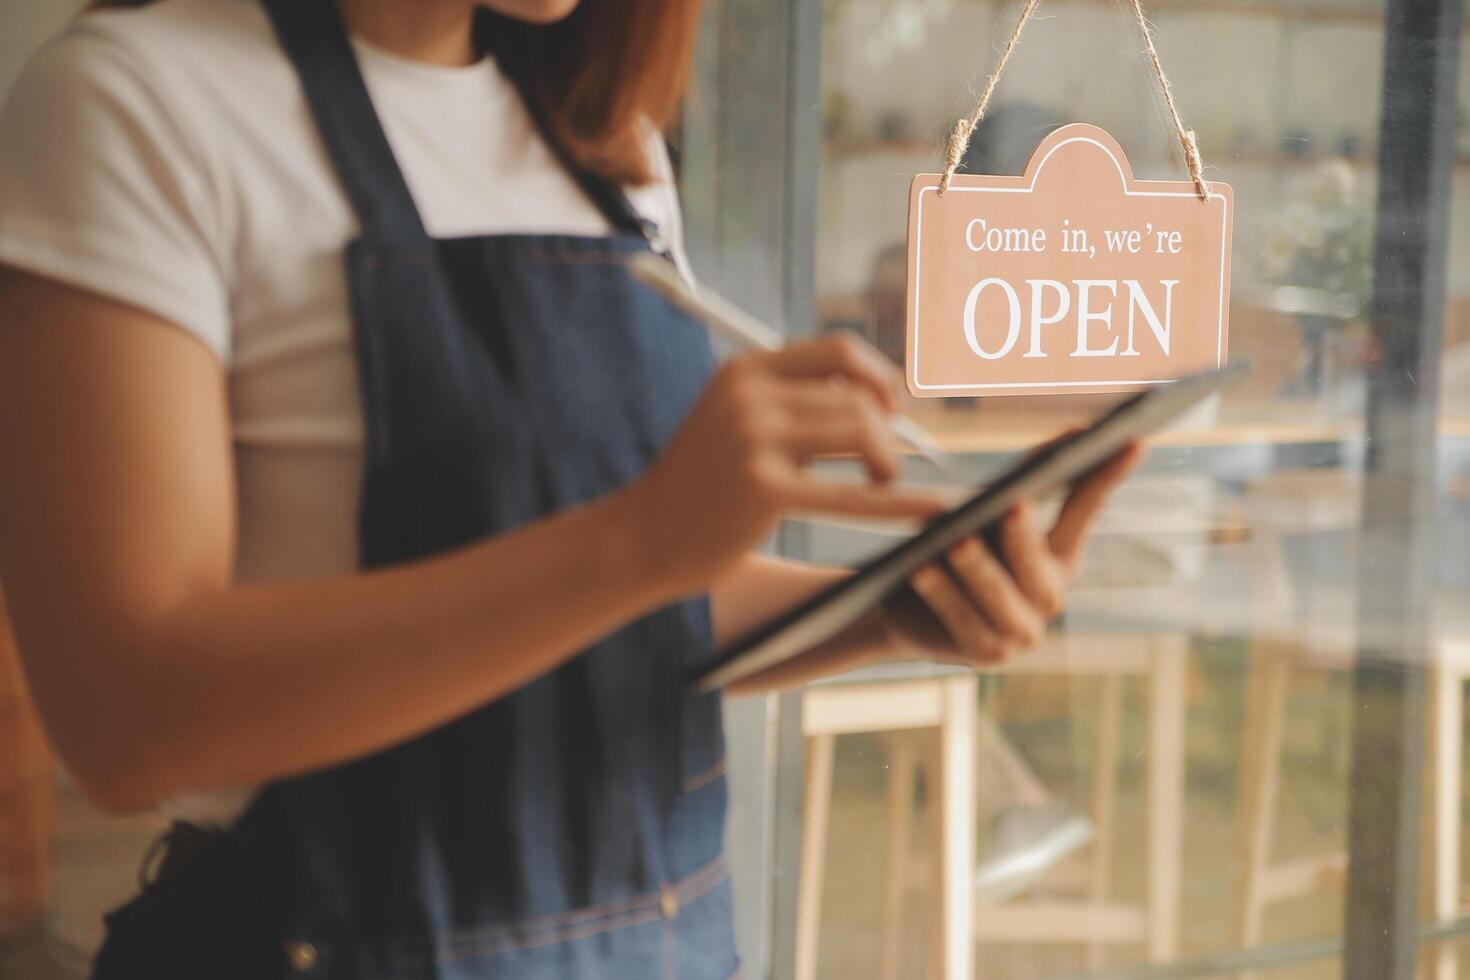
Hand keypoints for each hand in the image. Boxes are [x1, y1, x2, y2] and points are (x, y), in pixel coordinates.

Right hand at [629, 334, 949, 593]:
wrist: (640, 538)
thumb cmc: (698, 488)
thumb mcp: (733, 423)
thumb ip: (792, 404)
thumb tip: (880, 401)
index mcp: (744, 372)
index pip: (838, 352)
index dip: (879, 377)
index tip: (894, 409)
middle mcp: (748, 395)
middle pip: (856, 396)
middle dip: (886, 432)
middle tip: (884, 467)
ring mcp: (753, 439)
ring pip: (860, 431)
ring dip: (886, 463)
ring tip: (878, 486)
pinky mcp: (762, 488)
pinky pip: (850, 492)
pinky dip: (897, 503)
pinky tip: (930, 510)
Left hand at [880, 442, 1143, 666]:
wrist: (914, 615)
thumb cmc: (957, 550)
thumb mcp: (988, 513)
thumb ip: (1026, 480)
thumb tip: (1073, 434)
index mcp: (1059, 555)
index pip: (1086, 508)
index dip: (1108, 474)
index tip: (1133, 439)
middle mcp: (1049, 594)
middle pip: (1035, 559)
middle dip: (1024, 534)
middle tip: (1015, 505)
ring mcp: (1022, 630)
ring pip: (996, 592)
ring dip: (975, 565)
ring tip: (954, 541)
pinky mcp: (986, 654)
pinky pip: (961, 618)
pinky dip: (941, 592)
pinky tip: (922, 569)